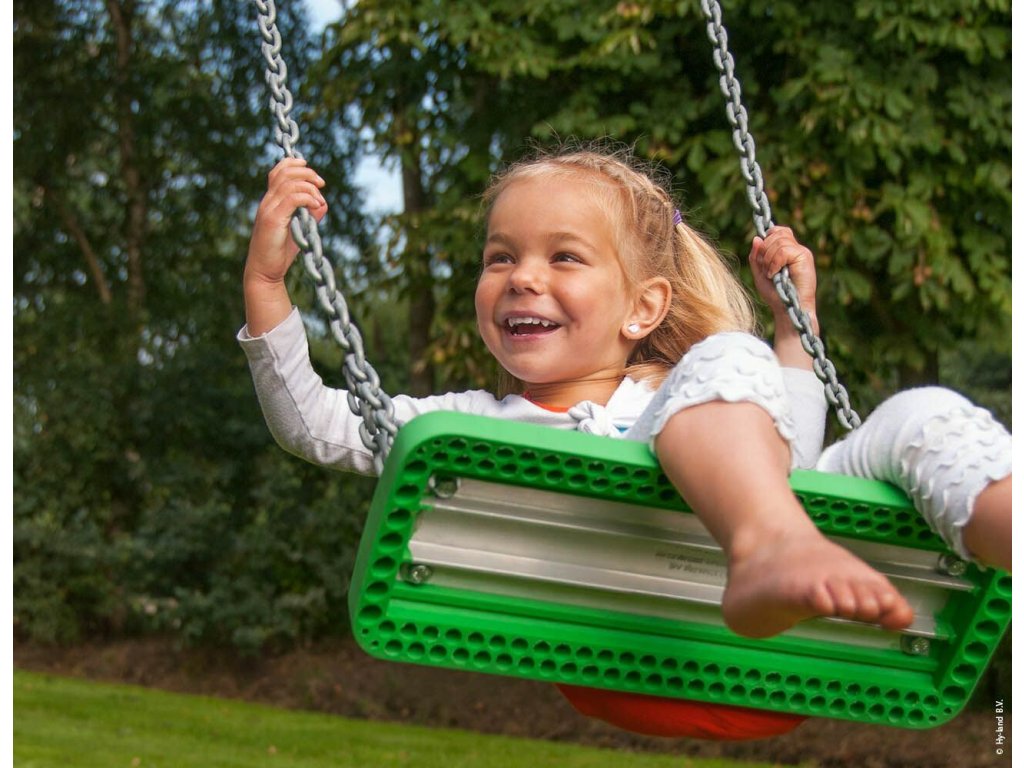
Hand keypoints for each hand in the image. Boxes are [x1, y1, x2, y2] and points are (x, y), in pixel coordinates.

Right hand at [245, 158, 327, 286]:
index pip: (278, 172)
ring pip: (289, 183)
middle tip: (321, 184)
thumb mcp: (299, 229)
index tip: (313, 175)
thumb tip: (323, 203)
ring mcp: (268, 209)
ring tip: (320, 200)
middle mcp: (267, 202)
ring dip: (309, 187)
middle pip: (284, 172)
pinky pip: (291, 199)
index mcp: (270, 201)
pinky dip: (307, 198)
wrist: (264, 271)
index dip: (294, 165)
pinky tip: (316, 206)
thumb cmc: (280, 252)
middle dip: (306, 173)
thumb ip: (309, 215)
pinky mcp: (272, 219)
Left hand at [748, 226, 817, 332]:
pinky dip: (774, 263)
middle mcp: (796, 249)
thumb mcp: (760, 274)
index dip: (767, 238)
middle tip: (766, 269)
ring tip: (771, 274)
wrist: (788, 310)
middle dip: (764, 251)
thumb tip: (757, 238)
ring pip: (779, 241)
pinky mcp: (805, 258)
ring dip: (768, 259)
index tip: (762, 257)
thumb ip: (757, 257)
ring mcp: (802, 253)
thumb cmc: (775, 296)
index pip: (778, 231)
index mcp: (788, 251)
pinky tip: (775, 275)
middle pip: (777, 233)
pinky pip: (784, 251)